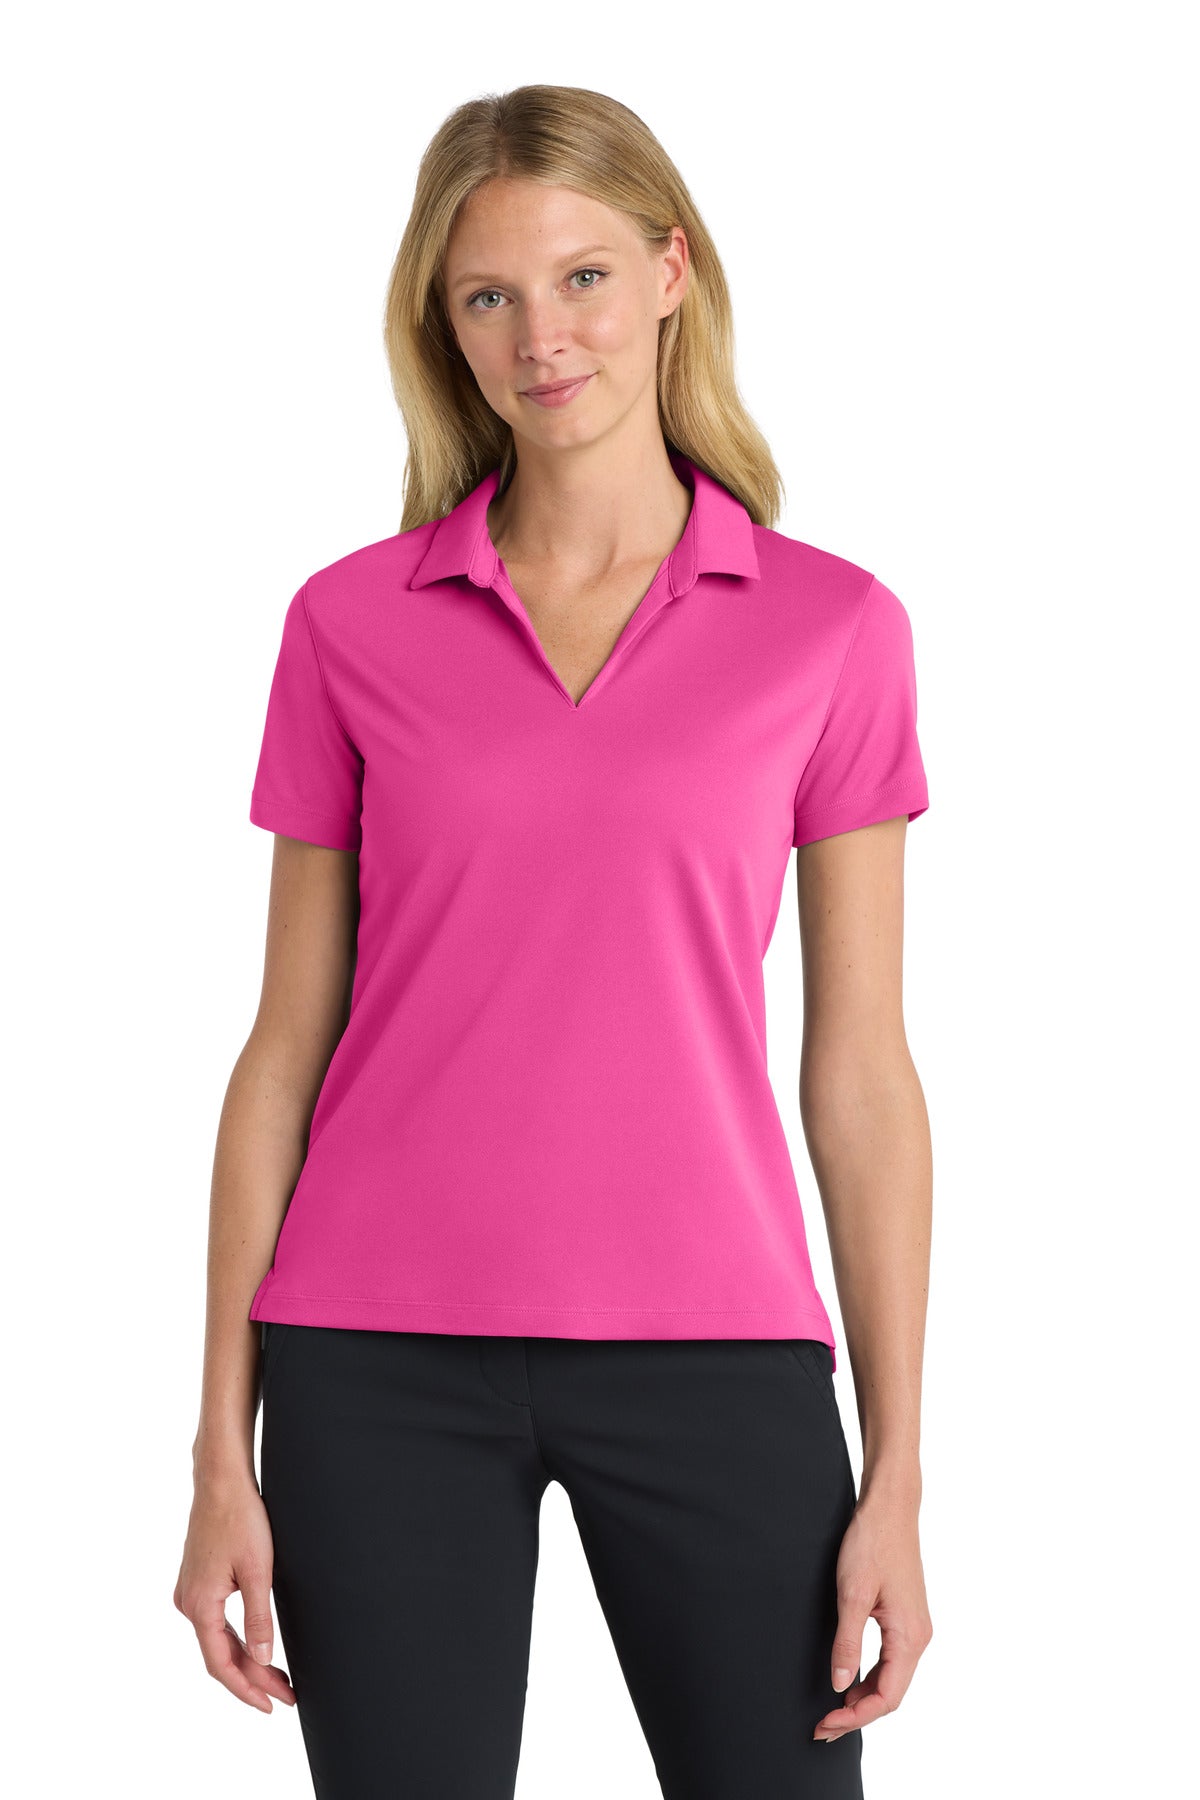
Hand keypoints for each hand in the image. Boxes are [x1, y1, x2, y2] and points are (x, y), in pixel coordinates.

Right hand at [173, 1474, 296, 1713]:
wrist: (222, 1481)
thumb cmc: (241, 1518)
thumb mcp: (258, 1571)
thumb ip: (258, 1619)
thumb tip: (263, 1659)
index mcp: (200, 1605)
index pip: (221, 1664)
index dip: (246, 1689)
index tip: (270, 1705)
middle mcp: (188, 1603)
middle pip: (220, 1654)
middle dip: (253, 1677)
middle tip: (285, 1695)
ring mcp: (190, 1592)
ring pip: (218, 1639)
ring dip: (245, 1658)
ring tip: (276, 1677)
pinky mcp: (197, 1581)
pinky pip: (215, 1622)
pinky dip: (235, 1638)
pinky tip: (255, 1645)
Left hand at [812, 1489, 932, 1742]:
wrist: (890, 1507)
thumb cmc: (873, 1542)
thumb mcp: (852, 1593)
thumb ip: (848, 1642)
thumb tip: (841, 1685)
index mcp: (909, 1637)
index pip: (887, 1697)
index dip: (856, 1717)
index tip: (827, 1723)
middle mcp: (918, 1637)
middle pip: (891, 1694)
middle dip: (857, 1714)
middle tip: (822, 1726)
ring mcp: (914, 1628)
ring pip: (892, 1679)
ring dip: (863, 1698)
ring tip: (831, 1709)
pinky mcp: (905, 1617)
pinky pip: (891, 1660)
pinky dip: (870, 1677)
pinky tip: (849, 1679)